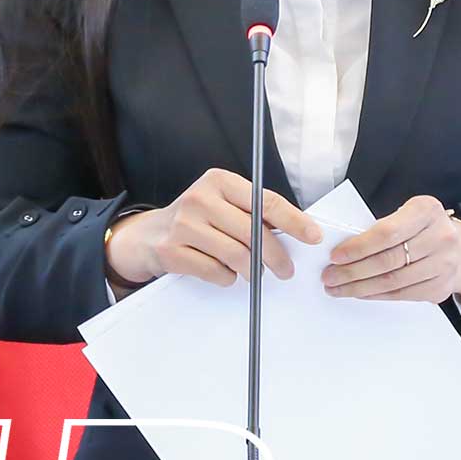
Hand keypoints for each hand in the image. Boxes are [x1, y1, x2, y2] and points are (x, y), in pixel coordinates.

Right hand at [105, 169, 325, 288]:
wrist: (148, 235)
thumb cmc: (197, 219)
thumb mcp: (223, 204)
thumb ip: (253, 212)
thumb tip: (297, 231)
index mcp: (219, 181)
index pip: (265, 202)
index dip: (294, 221)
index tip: (312, 236)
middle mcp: (200, 198)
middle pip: (253, 232)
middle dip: (276, 256)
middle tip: (286, 270)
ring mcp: (183, 225)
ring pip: (236, 255)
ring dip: (252, 270)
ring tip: (254, 274)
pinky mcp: (172, 251)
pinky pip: (215, 271)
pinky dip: (227, 277)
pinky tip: (225, 273)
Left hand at [322, 195, 460, 305]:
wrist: (458, 248)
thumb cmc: (421, 228)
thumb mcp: (406, 214)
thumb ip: (381, 226)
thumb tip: (342, 249)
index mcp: (427, 210)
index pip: (386, 233)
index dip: (358, 247)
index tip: (335, 256)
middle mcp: (441, 237)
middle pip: (388, 260)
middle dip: (352, 271)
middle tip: (329, 276)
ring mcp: (445, 264)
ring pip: (393, 281)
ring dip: (359, 287)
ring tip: (338, 288)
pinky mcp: (441, 287)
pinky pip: (401, 295)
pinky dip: (376, 295)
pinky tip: (360, 293)